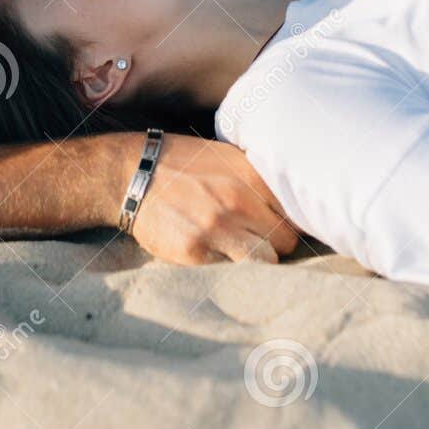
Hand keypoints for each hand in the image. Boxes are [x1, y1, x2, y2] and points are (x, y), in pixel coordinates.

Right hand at [120, 134, 299, 264]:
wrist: (131, 172)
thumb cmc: (182, 162)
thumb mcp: (225, 156)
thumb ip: (258, 178)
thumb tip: (291, 204)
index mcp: (251, 175)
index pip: (296, 212)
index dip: (291, 221)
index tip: (281, 226)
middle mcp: (239, 201)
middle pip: (286, 242)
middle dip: (275, 244)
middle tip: (258, 241)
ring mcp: (217, 229)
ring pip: (264, 262)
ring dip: (256, 261)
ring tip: (240, 252)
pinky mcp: (195, 253)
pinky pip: (230, 272)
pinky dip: (226, 268)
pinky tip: (213, 254)